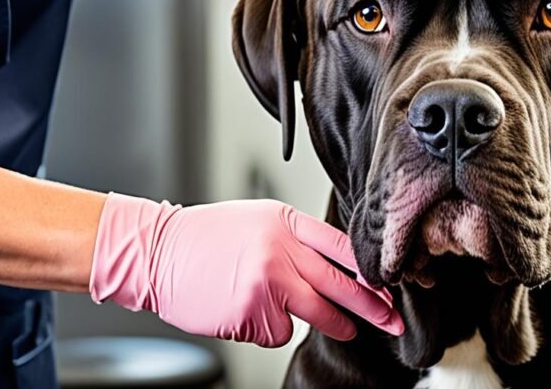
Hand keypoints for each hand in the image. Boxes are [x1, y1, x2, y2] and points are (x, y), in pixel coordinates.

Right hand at [89, 194, 403, 346]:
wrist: (157, 252)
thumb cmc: (207, 237)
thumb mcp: (259, 221)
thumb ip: (296, 240)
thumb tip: (337, 266)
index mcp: (285, 222)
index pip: (341, 246)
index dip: (371, 270)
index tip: (392, 285)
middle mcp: (280, 249)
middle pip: (341, 284)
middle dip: (373, 307)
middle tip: (393, 322)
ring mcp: (268, 282)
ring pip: (316, 313)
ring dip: (335, 324)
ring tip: (346, 328)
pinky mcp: (252, 311)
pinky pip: (278, 330)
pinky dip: (268, 327)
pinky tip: (245, 309)